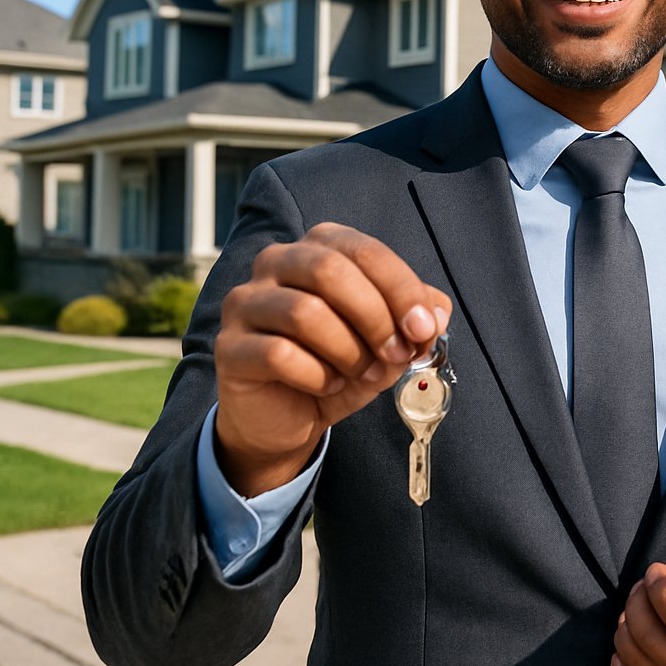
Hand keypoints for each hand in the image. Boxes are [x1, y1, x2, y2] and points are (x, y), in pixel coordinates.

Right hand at [213, 222, 452, 495]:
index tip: (424, 328)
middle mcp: (275, 263)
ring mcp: (245, 303)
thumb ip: (416, 319)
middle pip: (329, 270)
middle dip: (375, 316)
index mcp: (318, 247)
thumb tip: (436, 311)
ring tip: (362, 373)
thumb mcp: (389, 340)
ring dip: (348, 350)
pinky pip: (278, 354)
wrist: (288, 417)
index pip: (364, 250)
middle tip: (397, 354)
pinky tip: (327, 386)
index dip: (401, 288)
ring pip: (304, 312)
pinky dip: (316, 375)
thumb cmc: (340, 365)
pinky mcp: (228, 347)